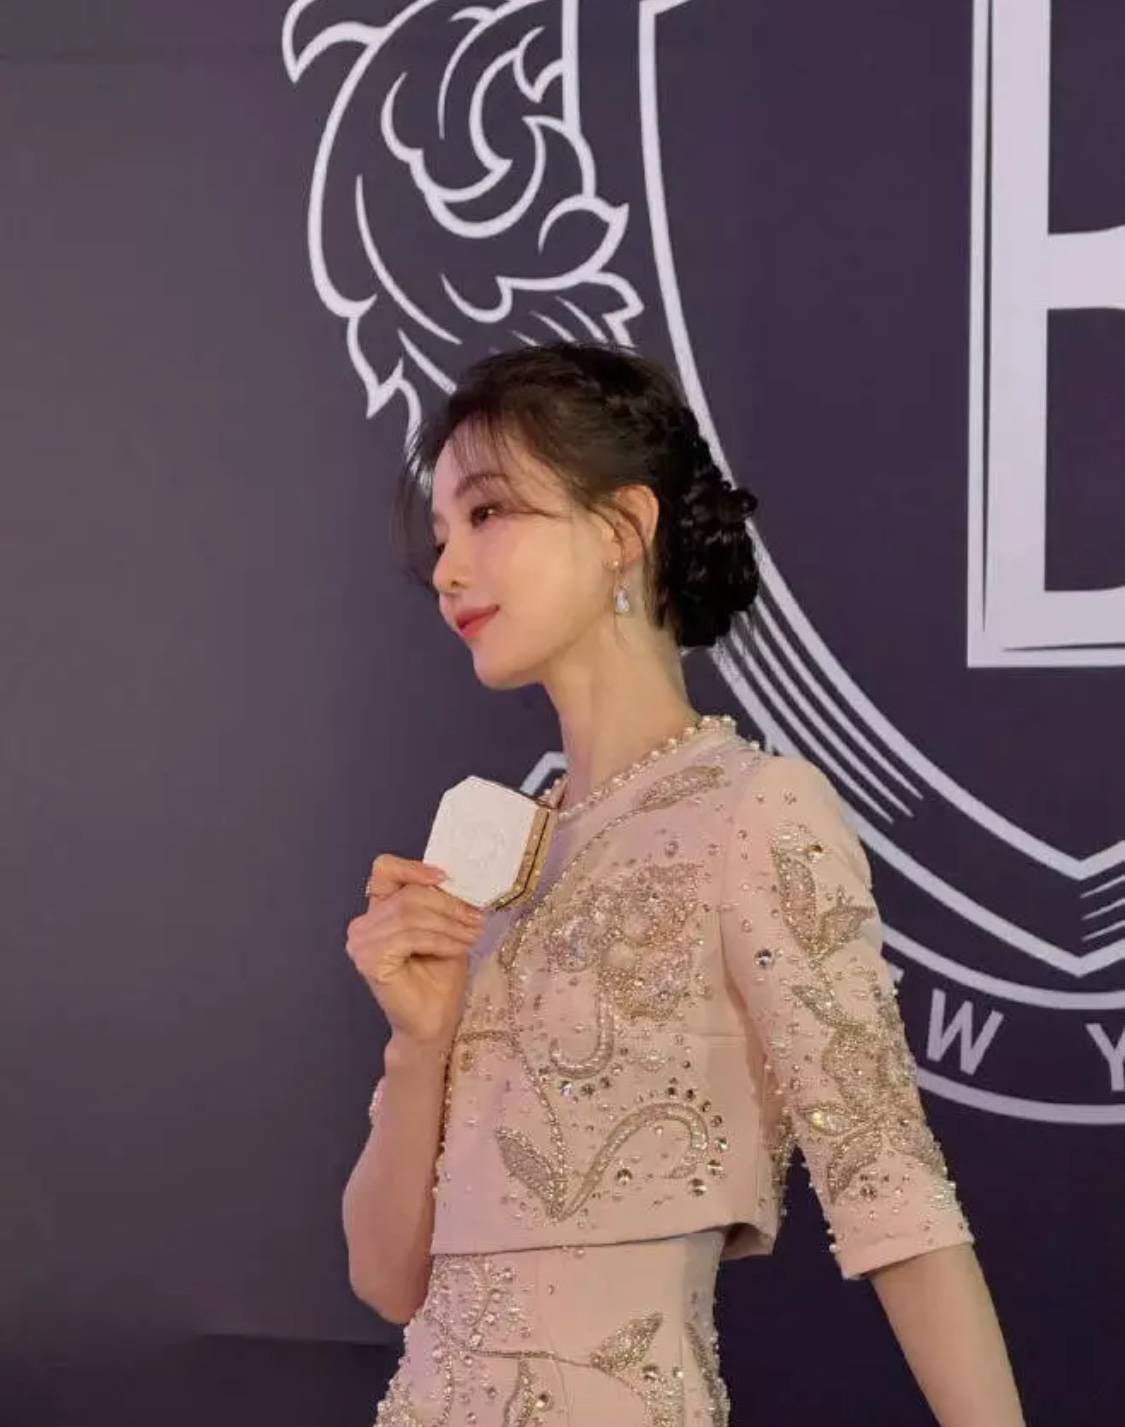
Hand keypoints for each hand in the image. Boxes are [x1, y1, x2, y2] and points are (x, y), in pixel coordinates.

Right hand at [345, 853, 487, 1051]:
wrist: (433, 1022)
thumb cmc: (438, 979)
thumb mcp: (445, 930)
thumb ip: (441, 903)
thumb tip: (459, 878)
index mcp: (378, 912)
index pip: (385, 870)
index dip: (414, 868)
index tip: (446, 877)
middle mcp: (363, 926)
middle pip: (407, 895)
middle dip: (448, 905)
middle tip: (477, 918)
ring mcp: (362, 944)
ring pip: (410, 914)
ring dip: (449, 924)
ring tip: (473, 935)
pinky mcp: (369, 960)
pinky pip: (410, 936)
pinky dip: (440, 940)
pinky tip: (457, 949)